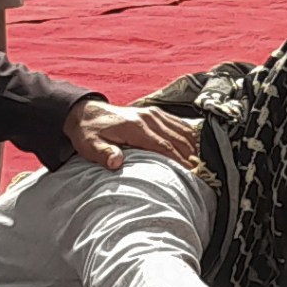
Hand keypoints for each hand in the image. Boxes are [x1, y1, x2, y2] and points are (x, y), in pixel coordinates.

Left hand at [64, 99, 199, 169]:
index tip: (190, 173)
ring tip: (201, 162)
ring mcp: (153, 113)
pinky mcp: (154, 112)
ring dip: (192, 145)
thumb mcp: (91, 146)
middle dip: (190, 155)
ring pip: (181, 129)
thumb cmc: (89, 133)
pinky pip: (177, 123)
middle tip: (201, 172)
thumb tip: (116, 163)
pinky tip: (194, 147)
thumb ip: (104, 154)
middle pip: (178, 138)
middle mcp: (148, 118)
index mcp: (136, 127)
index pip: (164, 146)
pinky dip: (188, 135)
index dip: (179, 160)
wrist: (85, 113)